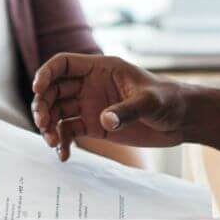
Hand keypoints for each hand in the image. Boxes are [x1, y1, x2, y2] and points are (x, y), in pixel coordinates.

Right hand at [31, 53, 191, 159]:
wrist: (181, 120)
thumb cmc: (169, 101)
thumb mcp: (150, 102)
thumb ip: (127, 110)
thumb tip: (104, 120)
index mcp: (101, 68)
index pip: (63, 64)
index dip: (46, 74)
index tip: (38, 89)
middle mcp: (90, 85)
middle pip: (54, 89)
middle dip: (44, 105)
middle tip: (44, 124)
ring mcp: (90, 105)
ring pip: (58, 112)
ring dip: (49, 125)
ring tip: (52, 142)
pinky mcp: (94, 126)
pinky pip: (69, 131)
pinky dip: (62, 143)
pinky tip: (63, 155)